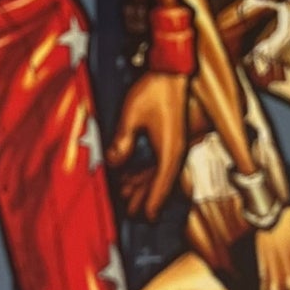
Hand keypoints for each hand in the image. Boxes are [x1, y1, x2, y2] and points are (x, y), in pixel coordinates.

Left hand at [110, 70, 188, 220]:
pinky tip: (132, 173)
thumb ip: (122, 141)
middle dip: (145, 199)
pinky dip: (146, 172)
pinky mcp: (170, 138)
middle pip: (161, 184)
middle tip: (131, 212)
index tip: (145, 217)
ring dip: (144, 185)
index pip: (161, 186)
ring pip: (160, 174)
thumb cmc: (156, 89)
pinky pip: (159, 162)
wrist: (172, 71)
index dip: (152, 203)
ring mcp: (174, 145)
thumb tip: (113, 161)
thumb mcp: (131, 116)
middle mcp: (175, 151)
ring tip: (126, 194)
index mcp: (170, 151)